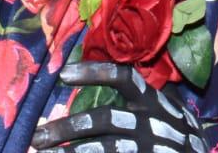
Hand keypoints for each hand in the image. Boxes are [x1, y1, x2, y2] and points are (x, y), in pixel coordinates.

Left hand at [32, 62, 212, 152]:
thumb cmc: (181, 136)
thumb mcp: (170, 111)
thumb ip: (143, 99)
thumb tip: (108, 82)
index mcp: (154, 101)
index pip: (123, 77)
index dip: (94, 72)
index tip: (63, 75)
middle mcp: (151, 122)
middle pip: (103, 119)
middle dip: (66, 128)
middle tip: (36, 136)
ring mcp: (151, 146)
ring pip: (104, 149)